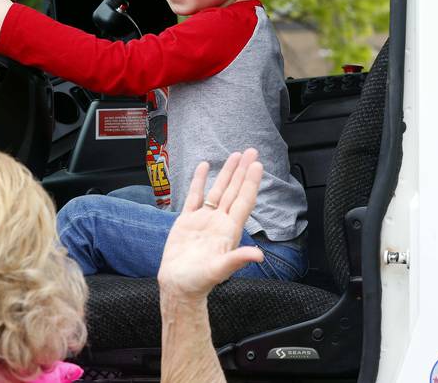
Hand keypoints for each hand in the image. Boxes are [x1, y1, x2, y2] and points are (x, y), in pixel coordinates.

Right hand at [158, 149, 263, 300]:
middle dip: (243, 171)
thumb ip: (237, 260)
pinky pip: (195, 196)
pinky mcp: (188, 220)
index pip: (243, 200)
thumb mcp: (219, 271)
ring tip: (235, 155)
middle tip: (251, 152)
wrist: (178, 286)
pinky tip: (204, 167)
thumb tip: (259, 256)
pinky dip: (200, 181)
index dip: (251, 182)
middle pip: (234, 190)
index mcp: (229, 230)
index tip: (257, 165)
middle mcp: (219, 221)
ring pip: (218, 190)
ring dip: (227, 173)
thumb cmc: (199, 282)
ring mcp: (204, 219)